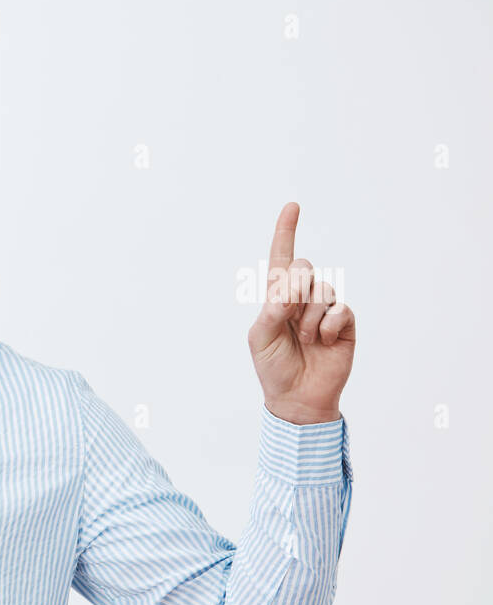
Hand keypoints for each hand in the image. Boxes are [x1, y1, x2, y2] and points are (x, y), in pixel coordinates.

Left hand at [247, 202, 355, 424]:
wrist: (297, 397)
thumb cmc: (274, 366)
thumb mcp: (261, 337)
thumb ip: (272, 308)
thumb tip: (292, 285)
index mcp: (277, 297)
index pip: (280, 258)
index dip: (286, 231)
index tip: (293, 206)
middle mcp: (302, 297)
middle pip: (303, 267)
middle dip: (293, 290)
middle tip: (289, 319)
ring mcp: (324, 309)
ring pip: (322, 289)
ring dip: (309, 317)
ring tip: (306, 339)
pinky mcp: (344, 322)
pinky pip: (339, 309)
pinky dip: (327, 326)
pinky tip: (324, 342)